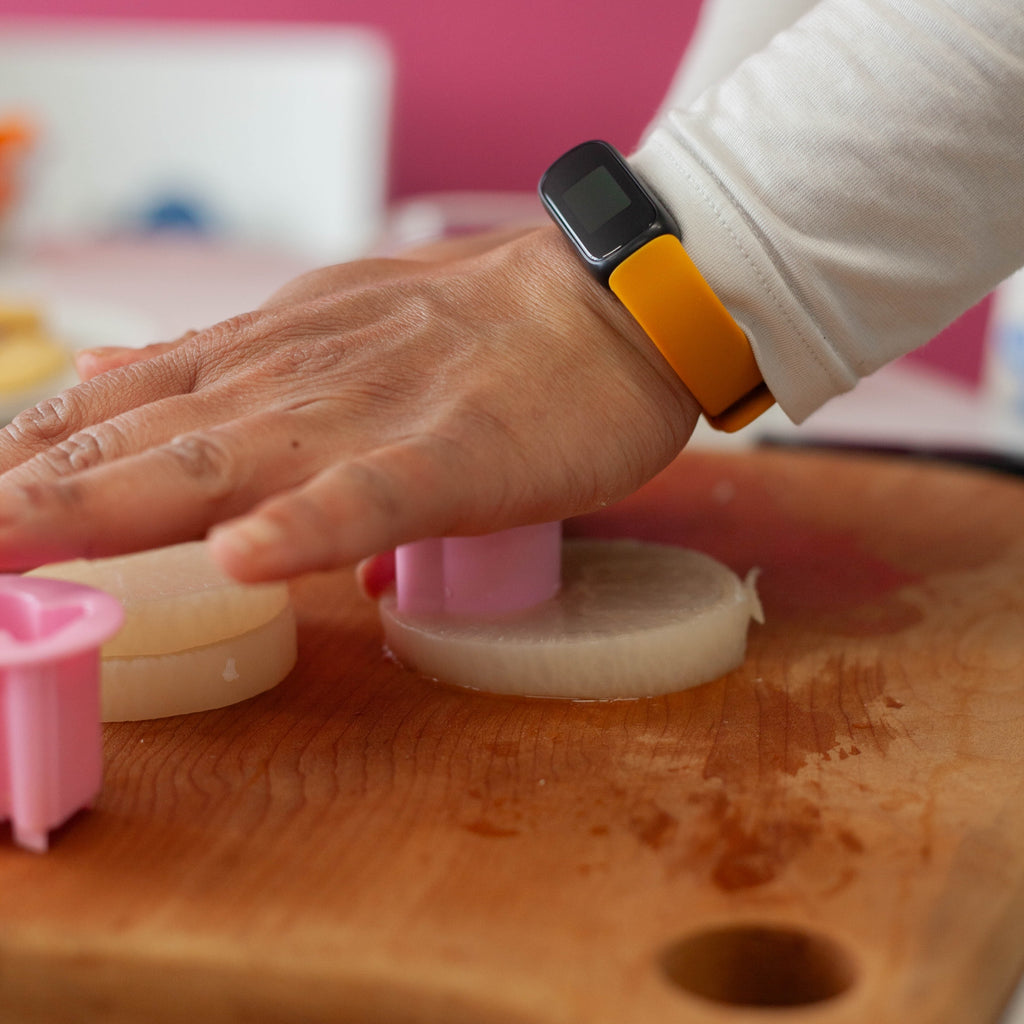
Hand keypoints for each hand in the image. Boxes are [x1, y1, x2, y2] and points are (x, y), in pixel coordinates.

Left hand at [0, 226, 698, 580]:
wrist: (606, 301)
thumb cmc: (485, 335)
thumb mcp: (333, 333)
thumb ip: (235, 370)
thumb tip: (131, 386)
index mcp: (265, 364)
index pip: (116, 411)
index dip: (28, 461)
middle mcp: (290, 384)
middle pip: (135, 446)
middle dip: (26, 497)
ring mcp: (369, 417)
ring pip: (219, 465)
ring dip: (103, 507)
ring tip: (8, 540)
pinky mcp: (455, 456)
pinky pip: (373, 497)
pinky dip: (309, 525)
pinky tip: (248, 556)